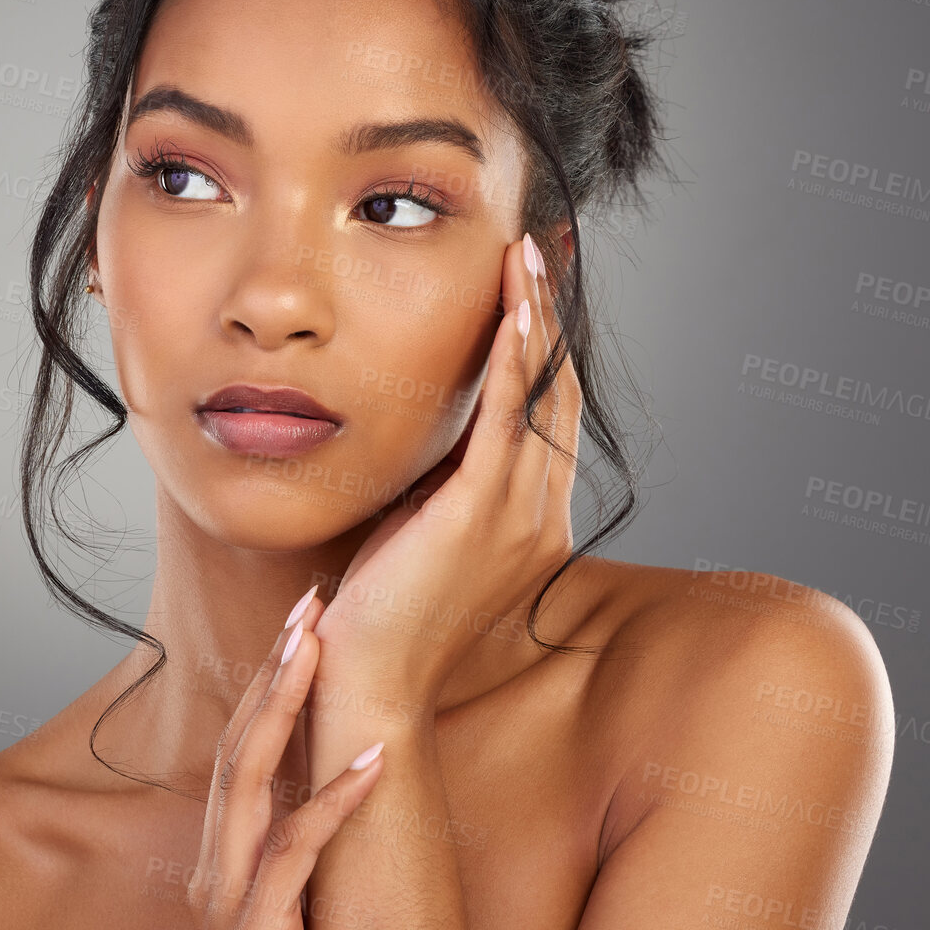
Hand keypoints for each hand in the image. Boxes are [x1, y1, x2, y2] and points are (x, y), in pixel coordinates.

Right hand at [189, 590, 387, 929]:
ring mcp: (226, 905)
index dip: (265, 686)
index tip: (299, 627)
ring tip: (320, 647)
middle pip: (236, 747)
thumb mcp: (280, 924)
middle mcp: (211, 873)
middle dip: (271, 672)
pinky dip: (335, 800)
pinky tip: (375, 760)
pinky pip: (296, 854)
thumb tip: (330, 792)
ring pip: (249, 782)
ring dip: (285, 707)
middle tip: (307, 605)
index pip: (237, 753)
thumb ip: (287, 862)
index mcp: (217, 863)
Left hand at [314, 232, 581, 706]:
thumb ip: (447, 484)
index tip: (536, 287)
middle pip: (557, 392)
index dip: (546, 347)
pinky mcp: (480, 514)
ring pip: (539, 394)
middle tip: (542, 249)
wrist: (372, 681)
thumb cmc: (386, 609)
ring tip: (525, 255)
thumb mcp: (426, 531)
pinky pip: (506, 419)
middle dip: (549, 315)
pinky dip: (511, 361)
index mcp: (532, 521)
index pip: (549, 414)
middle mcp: (541, 514)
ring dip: (533, 318)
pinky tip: (512, 312)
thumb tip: (439, 433)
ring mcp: (518, 515)